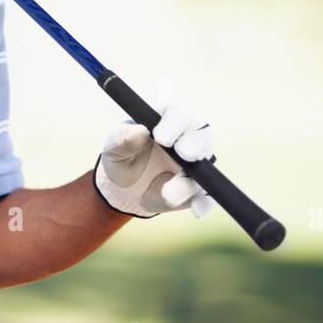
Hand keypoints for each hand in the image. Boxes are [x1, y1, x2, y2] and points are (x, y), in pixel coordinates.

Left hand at [93, 101, 217, 219]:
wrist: (123, 189)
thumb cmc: (122, 159)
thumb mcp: (114, 147)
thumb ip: (123, 137)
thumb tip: (140, 131)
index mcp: (169, 120)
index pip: (180, 113)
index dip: (175, 123)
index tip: (160, 138)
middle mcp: (188, 138)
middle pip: (204, 135)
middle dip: (195, 144)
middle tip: (182, 154)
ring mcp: (197, 165)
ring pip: (206, 168)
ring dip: (190, 181)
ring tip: (168, 193)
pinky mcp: (198, 188)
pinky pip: (208, 195)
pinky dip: (204, 202)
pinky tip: (195, 209)